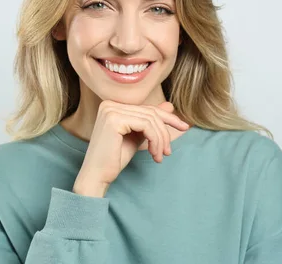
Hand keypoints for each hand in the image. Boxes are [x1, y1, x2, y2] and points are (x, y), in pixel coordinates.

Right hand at [73, 100, 189, 193]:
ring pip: (151, 119)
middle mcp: (110, 104)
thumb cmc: (114, 159)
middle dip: (165, 132)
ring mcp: (111, 110)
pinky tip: (154, 155)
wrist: (96, 177)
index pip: (147, 108)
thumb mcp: (137, 137)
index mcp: (113, 105)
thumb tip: (169, 106)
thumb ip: (150, 121)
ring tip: (160, 156)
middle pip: (151, 112)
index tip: (184, 127)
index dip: (168, 118)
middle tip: (168, 151)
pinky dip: (155, 140)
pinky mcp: (114, 119)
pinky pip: (146, 125)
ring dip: (160, 140)